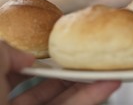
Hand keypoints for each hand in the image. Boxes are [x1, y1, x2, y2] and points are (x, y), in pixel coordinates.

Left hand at [0, 41, 120, 104]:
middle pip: (45, 85)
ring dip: (87, 82)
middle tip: (87, 58)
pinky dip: (91, 96)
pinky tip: (107, 84)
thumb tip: (28, 56)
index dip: (37, 59)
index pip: (16, 72)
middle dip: (68, 70)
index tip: (56, 49)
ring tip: (106, 68)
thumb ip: (5, 50)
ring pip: (64, 98)